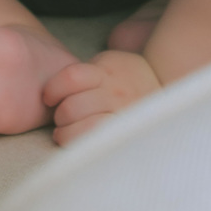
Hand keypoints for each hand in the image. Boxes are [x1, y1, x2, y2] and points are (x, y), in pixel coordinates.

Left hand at [43, 49, 160, 146]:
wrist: (162, 88)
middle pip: (73, 107)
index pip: (72, 78)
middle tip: (61, 118)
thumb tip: (49, 94)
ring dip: (66, 134)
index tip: (48, 98)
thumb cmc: (122, 78)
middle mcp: (116, 92)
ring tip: (65, 133)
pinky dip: (80, 145)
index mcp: (106, 71)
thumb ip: (84, 75)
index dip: (53, 89)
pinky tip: (76, 144)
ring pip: (85, 128)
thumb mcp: (106, 65)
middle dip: (60, 115)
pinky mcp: (128, 132)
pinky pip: (98, 143)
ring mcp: (124, 115)